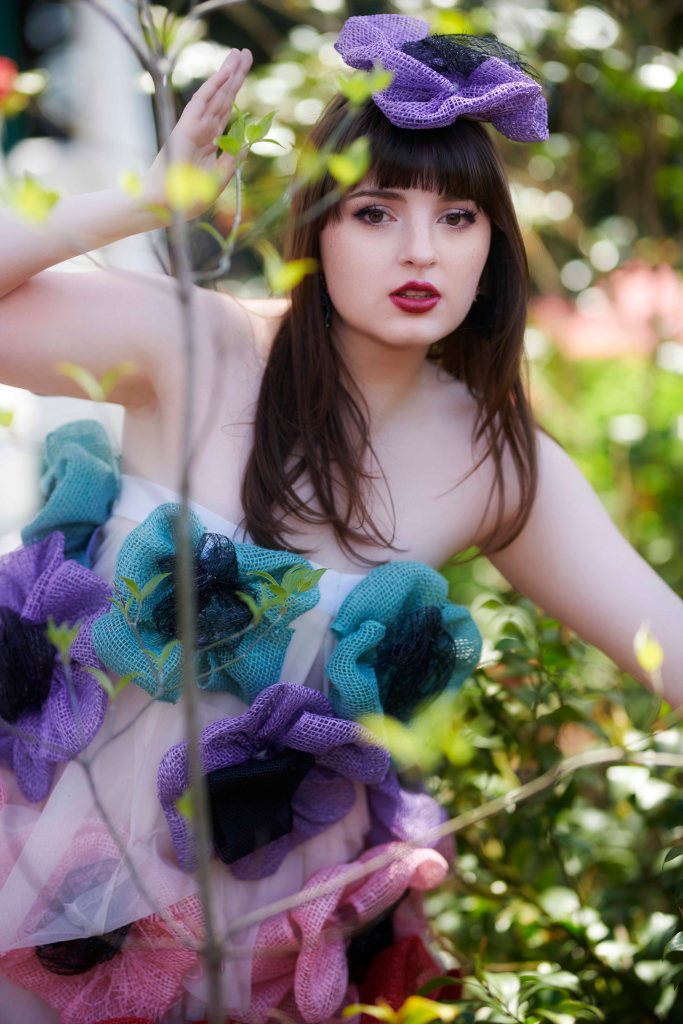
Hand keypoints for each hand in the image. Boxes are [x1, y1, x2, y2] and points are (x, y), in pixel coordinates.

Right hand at [144, 47, 252, 217]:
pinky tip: (225, 73)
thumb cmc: (188, 197)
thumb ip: (232, 160)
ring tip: (239, 54)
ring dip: (227, 74)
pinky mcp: (185, 128)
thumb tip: (247, 145)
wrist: (166, 205)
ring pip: (214, 95)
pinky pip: (201, 103)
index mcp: (209, 141)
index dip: (236, 93)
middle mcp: (202, 130)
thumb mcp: (218, 179)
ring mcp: (193, 127)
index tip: (245, 75)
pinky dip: (213, 87)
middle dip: (234, 75)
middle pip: (223, 98)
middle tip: (245, 53)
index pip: (226, 111)